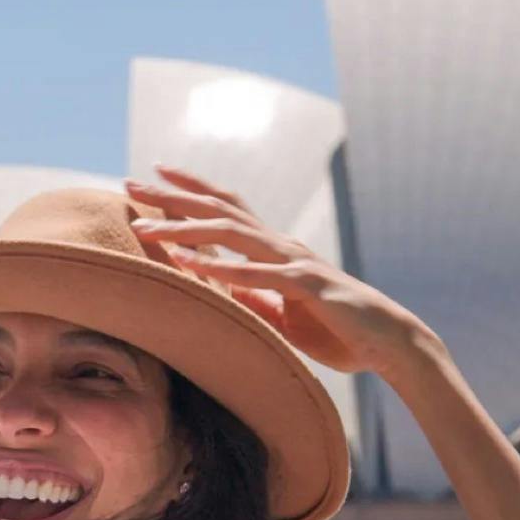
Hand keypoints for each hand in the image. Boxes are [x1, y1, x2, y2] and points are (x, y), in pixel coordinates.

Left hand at [126, 166, 441, 378]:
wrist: (388, 343)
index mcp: (275, 250)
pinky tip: (189, 264)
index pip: (227, 208)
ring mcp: (296, 263)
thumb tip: (218, 288)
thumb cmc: (337, 329)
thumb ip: (251, 296)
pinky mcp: (309, 287)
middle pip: (221, 210)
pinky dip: (222, 268)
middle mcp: (283, 246)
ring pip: (233, 234)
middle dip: (173, 196)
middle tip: (130, 183)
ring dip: (185, 229)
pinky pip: (260, 276)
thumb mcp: (281, 313)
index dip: (191, 190)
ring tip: (145, 227)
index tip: (153, 175)